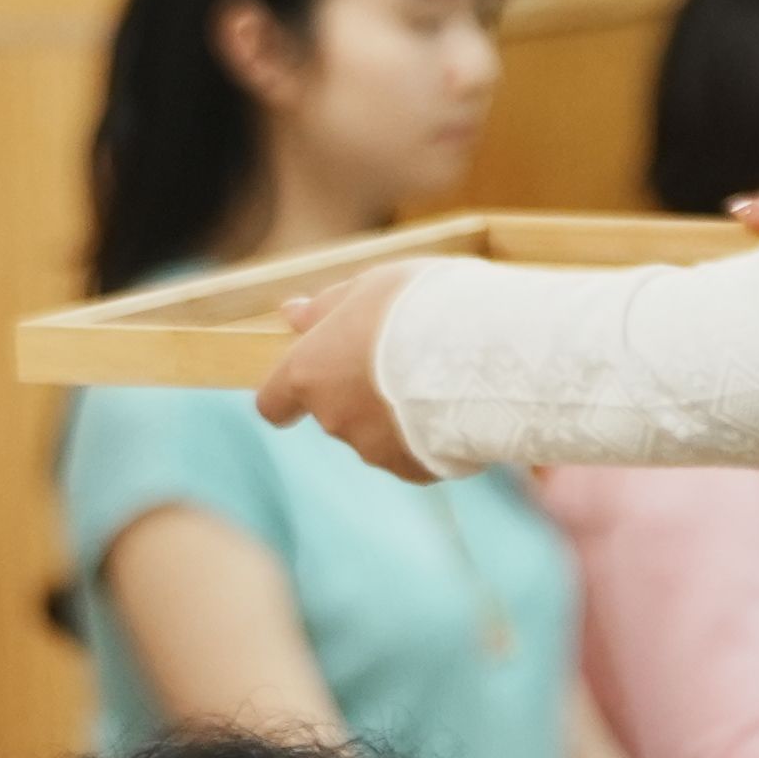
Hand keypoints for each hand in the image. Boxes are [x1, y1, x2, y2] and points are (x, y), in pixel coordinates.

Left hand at [253, 265, 439, 480]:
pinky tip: (457, 406)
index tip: (308, 382)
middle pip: (334, 412)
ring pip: (375, 434)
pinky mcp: (415, 469)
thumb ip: (327, 307)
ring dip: (395, 414)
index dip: (288, 395)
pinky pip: (414, 453)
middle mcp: (333, 418)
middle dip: (359, 393)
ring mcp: (373, 449)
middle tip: (404, 358)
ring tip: (440, 380)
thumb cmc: (421, 307)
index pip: (272, 403)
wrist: (486, 352)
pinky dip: (427, 436)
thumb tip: (291, 315)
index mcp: (310, 373)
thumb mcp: (372, 287)